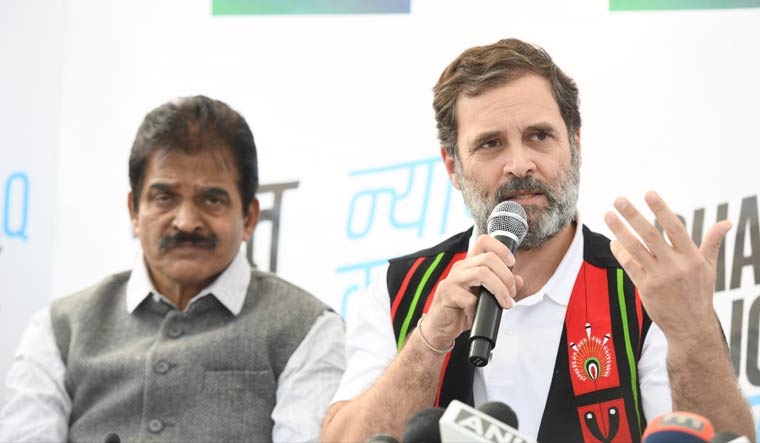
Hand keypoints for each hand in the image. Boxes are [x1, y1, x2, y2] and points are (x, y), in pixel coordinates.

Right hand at [422, 234, 523, 348]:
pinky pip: (469, 297)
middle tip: (511, 293)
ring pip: (481, 273)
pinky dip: (478, 308)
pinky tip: (476, 314)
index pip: (484, 242)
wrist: (441, 326)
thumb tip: (519, 281)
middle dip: (506, 276)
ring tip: (504, 303)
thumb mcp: (486, 297)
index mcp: (470, 264)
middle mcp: (461, 267)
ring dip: (499, 289)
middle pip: (488, 258)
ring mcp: (452, 279)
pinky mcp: (446, 293)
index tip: (512, 263)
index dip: (501, 248)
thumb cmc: (461, 309)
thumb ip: (502, 286)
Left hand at [604, 191, 730, 343]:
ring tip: (608, 215)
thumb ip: (712, 243)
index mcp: (692, 258)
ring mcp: (659, 278)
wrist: (691, 327)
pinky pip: (629, 266)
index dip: (661, 210)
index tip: (649, 193)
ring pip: (635, 249)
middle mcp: (675, 266)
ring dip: (620, 231)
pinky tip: (613, 241)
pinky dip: (620, 252)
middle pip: (650, 235)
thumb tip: (727, 222)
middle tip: (618, 199)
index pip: (675, 228)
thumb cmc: (699, 293)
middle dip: (633, 216)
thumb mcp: (709, 268)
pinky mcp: (646, 289)